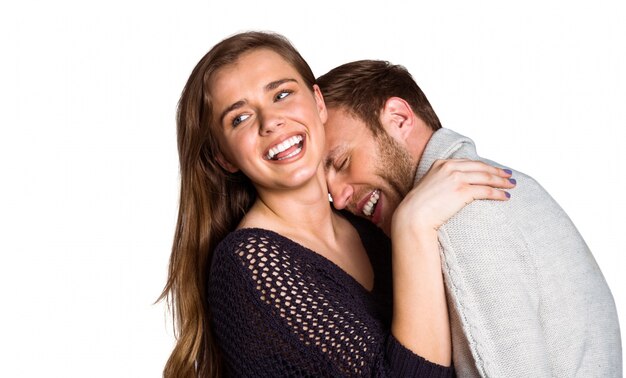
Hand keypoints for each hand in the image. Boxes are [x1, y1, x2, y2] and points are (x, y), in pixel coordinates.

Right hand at [392, 159, 514, 233]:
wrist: (413, 216)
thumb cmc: (418, 207)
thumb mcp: (429, 186)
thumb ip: (442, 180)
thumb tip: (454, 187)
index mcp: (441, 163)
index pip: (469, 162)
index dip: (484, 166)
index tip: (494, 170)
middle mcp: (449, 167)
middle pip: (480, 167)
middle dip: (497, 171)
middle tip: (508, 176)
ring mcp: (456, 178)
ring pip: (486, 177)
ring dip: (501, 181)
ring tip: (511, 185)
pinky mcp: (462, 191)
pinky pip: (485, 190)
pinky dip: (497, 193)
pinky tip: (505, 196)